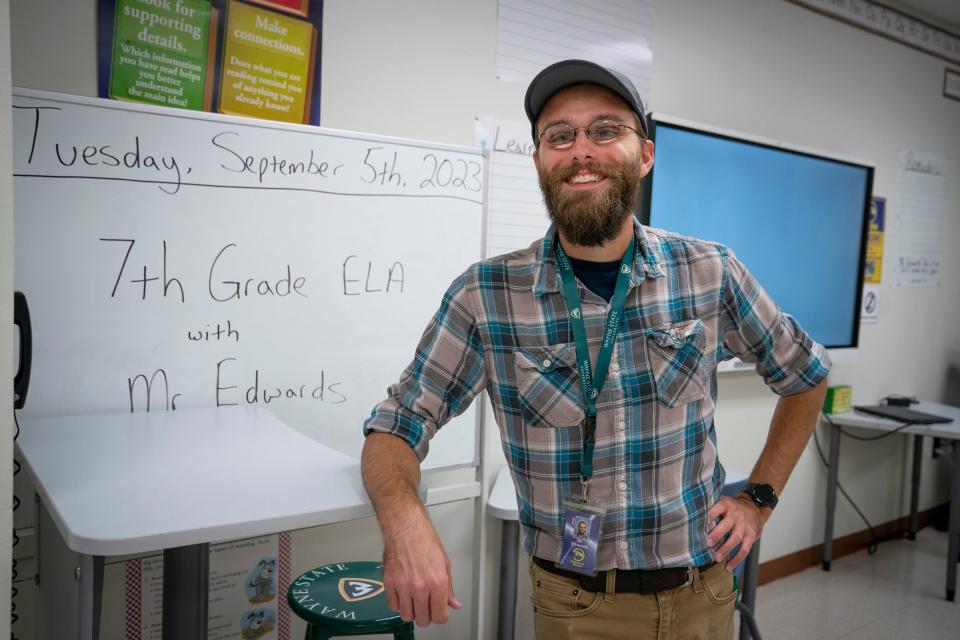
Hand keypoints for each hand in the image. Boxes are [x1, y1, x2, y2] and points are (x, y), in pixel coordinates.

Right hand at [382, 512, 461, 626]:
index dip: (440, 616)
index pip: (440, 615)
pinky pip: (392, 606)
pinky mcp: (389, 583)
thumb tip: (453, 602)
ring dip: (411, 611)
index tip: (439, 612)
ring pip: (406, 616)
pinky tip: (403, 594)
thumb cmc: (424, 539)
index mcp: (437, 582)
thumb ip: (448, 587)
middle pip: (423, 619)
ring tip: (414, 601)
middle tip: (427, 606)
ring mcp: (403, 586)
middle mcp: (420, 586)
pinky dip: (398, 603)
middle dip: (426, 615)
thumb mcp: (444, 563)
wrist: (405, 526)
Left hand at [706, 495, 767, 571]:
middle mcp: (736, 515)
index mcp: (727, 504)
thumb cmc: (734, 508)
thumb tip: (693, 517)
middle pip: (726, 525)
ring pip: (735, 538)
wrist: (755, 508)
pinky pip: (744, 550)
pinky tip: (728, 567)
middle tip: (708, 543)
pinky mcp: (751, 536)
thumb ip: (712, 508)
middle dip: (717, 534)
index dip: (709, 516)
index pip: (717, 509)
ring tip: (716, 558)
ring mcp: (745, 526)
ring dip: (726, 549)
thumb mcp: (724, 502)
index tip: (699, 524)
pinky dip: (736, 559)